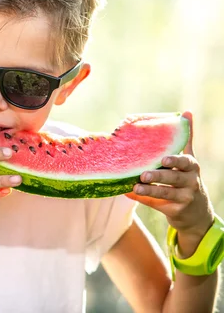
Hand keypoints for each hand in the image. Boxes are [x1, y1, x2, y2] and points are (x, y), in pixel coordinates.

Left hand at [126, 112, 214, 249]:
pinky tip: (128, 193)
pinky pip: (156, 204)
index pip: (185, 162)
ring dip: (149, 190)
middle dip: (159, 176)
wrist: (196, 212)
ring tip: (135, 186)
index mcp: (191, 167)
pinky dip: (142, 199)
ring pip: (165, 193)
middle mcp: (190, 182)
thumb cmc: (187, 179)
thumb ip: (186, 139)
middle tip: (144, 174)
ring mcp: (184, 198)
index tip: (163, 159)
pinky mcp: (175, 211)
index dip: (175, 160)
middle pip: (174, 178)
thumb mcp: (188, 160)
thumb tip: (186, 112)